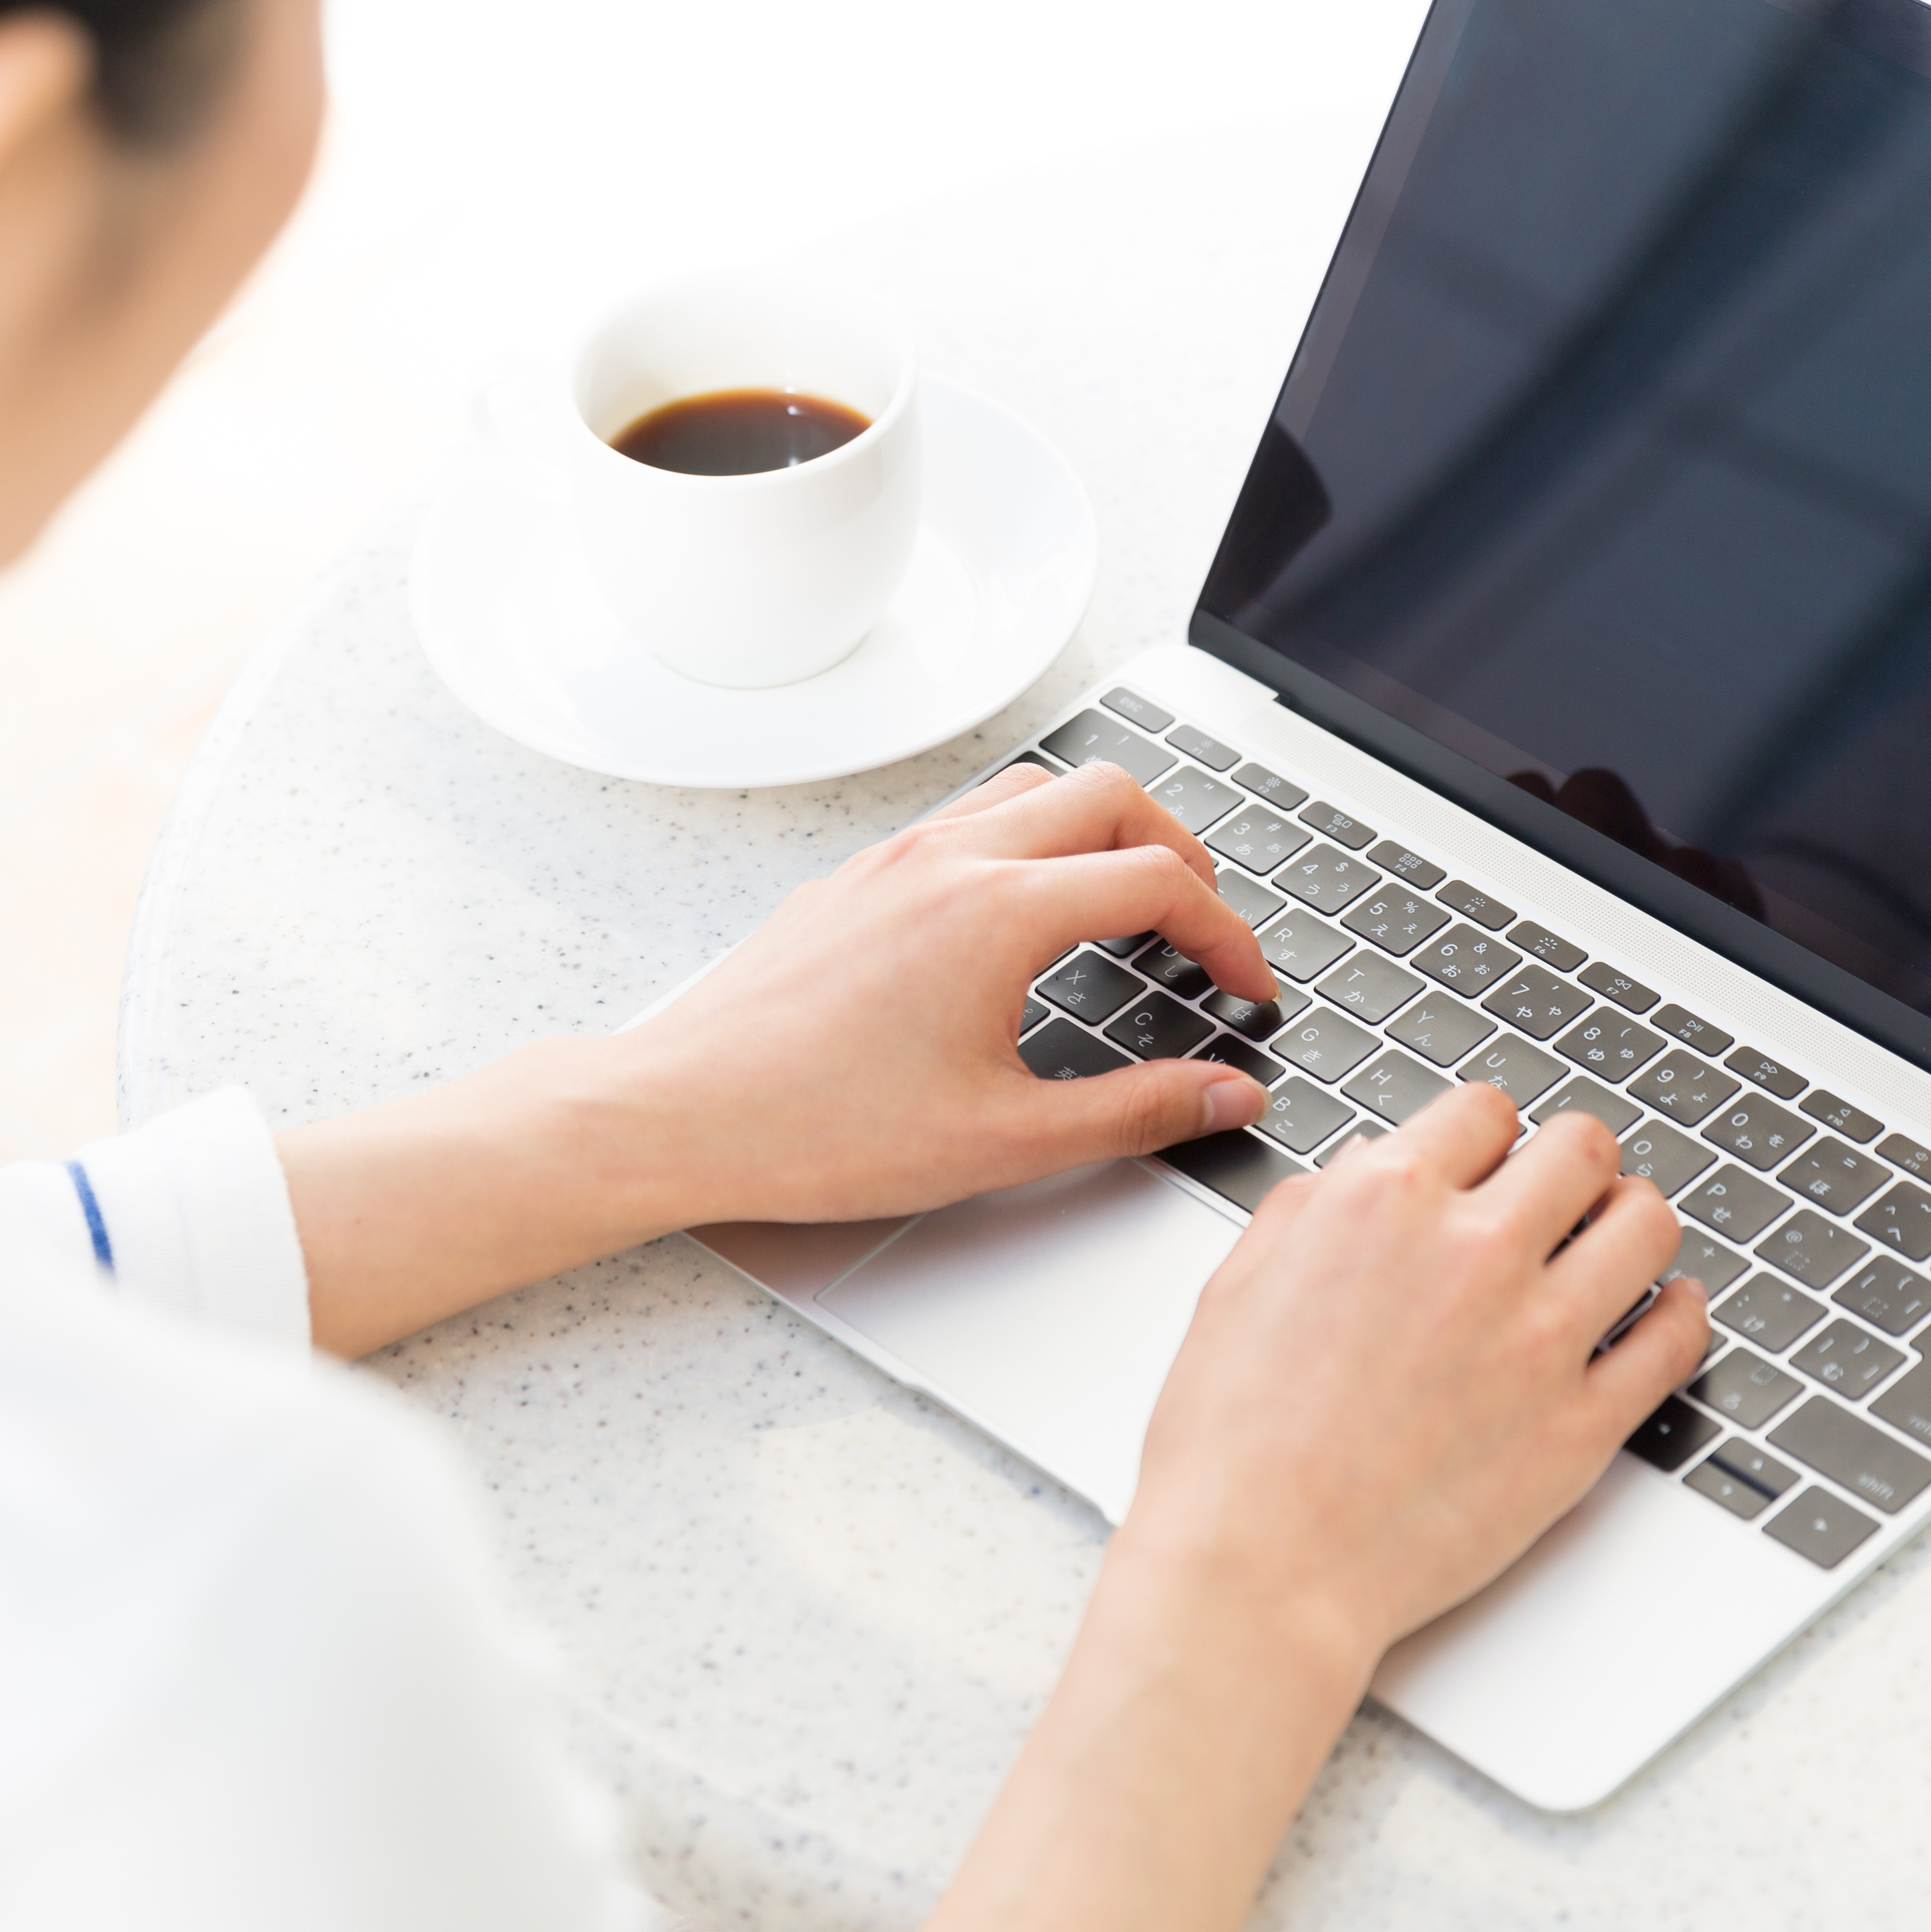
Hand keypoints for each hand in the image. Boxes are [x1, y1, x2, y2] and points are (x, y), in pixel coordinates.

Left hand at [278, 759, 1281, 1355]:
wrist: (681, 1111)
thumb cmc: (818, 1130)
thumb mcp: (1001, 1140)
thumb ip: (1133, 1112)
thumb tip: (1224, 1096)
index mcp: (997, 913)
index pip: (1160, 884)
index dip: (1230, 935)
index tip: (1249, 988)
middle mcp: (948, 860)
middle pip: (1109, 796)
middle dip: (1182, 850)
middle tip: (1206, 923)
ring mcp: (894, 859)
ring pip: (1031, 791)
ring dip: (1101, 828)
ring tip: (1131, 900)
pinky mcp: (853, 879)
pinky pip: (966, 818)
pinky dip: (1028, 840)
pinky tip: (1024, 913)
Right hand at [871, 1085, 1701, 1931]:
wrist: (1262, 1568)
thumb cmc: (1231, 1444)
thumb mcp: (1240, 1283)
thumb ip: (1315, 1207)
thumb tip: (1368, 1170)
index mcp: (1384, 1202)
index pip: (1484, 1111)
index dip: (1488, 1135)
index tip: (1491, 1160)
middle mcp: (1474, 1251)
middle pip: (1582, 1149)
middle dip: (1572, 1162)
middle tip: (1563, 1192)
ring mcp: (1541, 1337)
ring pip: (1648, 1226)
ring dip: (1634, 1222)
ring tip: (1619, 1241)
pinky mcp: (1583, 1424)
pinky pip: (1673, 1342)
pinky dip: (1679, 1317)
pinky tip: (1665, 1312)